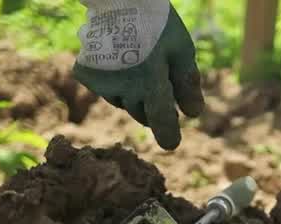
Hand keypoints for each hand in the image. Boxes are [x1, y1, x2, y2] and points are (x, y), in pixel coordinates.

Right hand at [73, 0, 204, 149]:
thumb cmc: (155, 22)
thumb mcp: (181, 49)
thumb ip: (187, 83)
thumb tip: (192, 115)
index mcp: (151, 83)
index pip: (161, 122)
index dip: (168, 136)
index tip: (171, 144)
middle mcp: (124, 89)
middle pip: (143, 114)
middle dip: (154, 106)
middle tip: (160, 81)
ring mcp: (103, 83)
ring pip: (124, 103)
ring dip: (134, 93)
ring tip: (140, 63)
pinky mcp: (87, 75)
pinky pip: (107, 89)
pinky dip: (116, 81)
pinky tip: (121, 61)